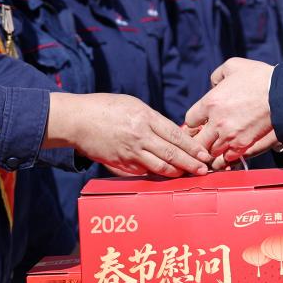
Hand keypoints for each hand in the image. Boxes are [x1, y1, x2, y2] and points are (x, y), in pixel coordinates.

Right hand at [45, 92, 210, 176]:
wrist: (77, 120)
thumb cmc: (105, 108)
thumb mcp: (133, 105)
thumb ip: (153, 120)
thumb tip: (171, 134)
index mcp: (145, 118)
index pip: (175, 135)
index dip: (192, 147)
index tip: (204, 154)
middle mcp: (140, 136)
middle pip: (172, 154)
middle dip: (190, 163)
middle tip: (204, 170)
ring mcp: (130, 152)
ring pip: (159, 167)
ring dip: (176, 173)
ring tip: (187, 175)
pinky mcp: (120, 164)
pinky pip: (142, 172)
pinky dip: (155, 175)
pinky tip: (165, 177)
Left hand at [185, 58, 276, 162]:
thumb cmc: (259, 78)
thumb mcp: (233, 66)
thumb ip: (217, 75)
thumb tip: (214, 85)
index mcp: (210, 102)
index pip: (190, 121)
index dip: (195, 122)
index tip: (201, 122)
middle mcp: (216, 122)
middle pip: (197, 142)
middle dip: (200, 140)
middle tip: (205, 139)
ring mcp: (230, 136)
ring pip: (210, 153)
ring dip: (212, 151)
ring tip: (216, 148)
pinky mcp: (243, 145)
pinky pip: (227, 159)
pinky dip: (226, 158)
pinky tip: (228, 153)